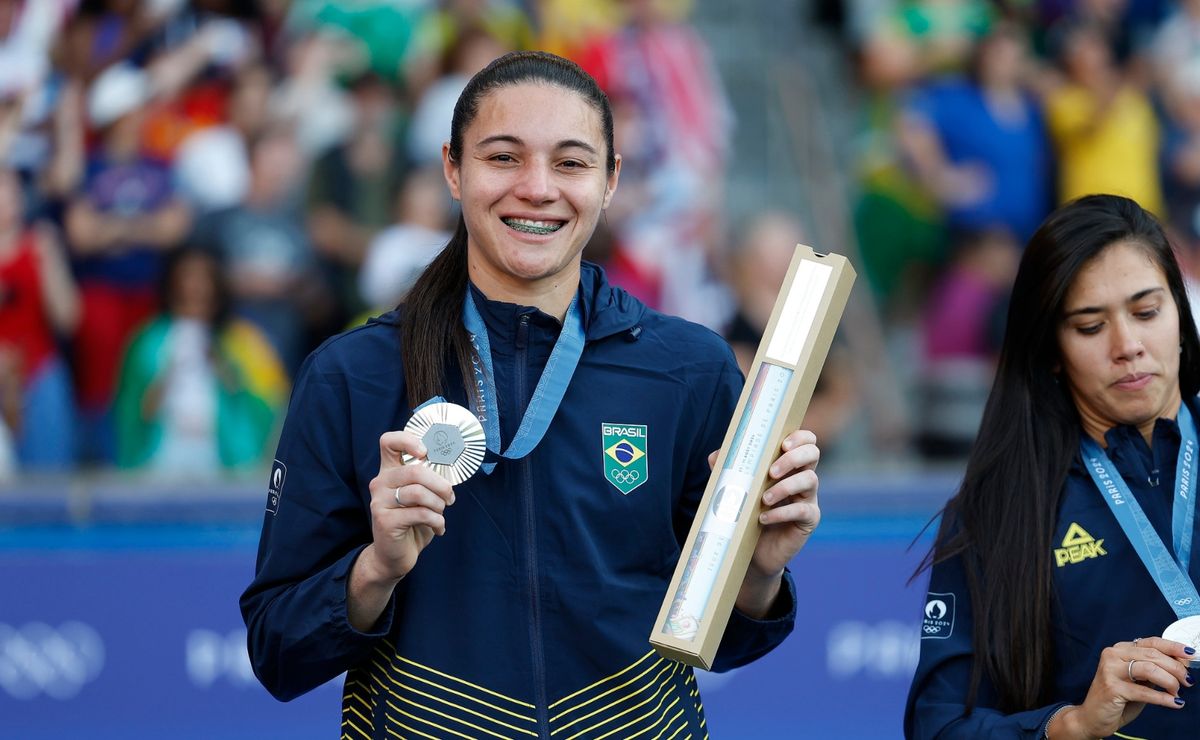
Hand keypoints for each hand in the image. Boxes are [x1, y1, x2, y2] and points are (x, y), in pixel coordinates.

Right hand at [363, 430, 456, 583]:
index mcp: (389, 472)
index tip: (425, 452)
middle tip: (450, 497)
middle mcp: (380, 483)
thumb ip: (427, 481)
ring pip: (419, 493)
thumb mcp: (420, 497)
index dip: (408, 440)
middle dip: (441, 485)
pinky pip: (420, 514)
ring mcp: (379, 502)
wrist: (393, 556)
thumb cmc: (411, 522)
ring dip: (439, 505)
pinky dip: (437, 521)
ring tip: (441, 514)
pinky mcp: (385, 521)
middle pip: (415, 470)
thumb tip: (448, 469)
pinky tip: (438, 529)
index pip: (388, 442)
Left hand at [711, 429, 819, 617]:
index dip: (799, 437)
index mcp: (788, 464)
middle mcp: (802, 477)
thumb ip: (728, 470)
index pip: (805, 441)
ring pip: (810, 480)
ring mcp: (808, 498)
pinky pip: (803, 510)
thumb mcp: (737, 488)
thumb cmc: (747, 512)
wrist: (752, 551)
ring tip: (764, 498)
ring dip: (786, 486)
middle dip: (793, 458)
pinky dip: (782, 512)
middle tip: (771, 471)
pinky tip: (764, 517)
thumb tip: (716, 456)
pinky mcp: (808, 520)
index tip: (782, 444)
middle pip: (813, 453)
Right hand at [1048, 637, 1192, 738]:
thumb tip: (1182, 662)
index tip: (1190, 654)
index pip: (1151, 642)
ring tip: (1177, 692)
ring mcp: (1110, 670)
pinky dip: (1163, 698)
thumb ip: (1156, 669)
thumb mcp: (1140, 680)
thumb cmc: (1119, 698)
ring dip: (1170, 682)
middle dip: (1176, 668)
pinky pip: (1144, 691)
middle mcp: (1113, 655)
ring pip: (1149, 669)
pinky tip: (1174, 703)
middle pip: (1152, 655)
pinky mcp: (1111, 687)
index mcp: (1120, 649)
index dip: (1173, 647)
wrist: (1093, 717)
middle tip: (1188, 681)